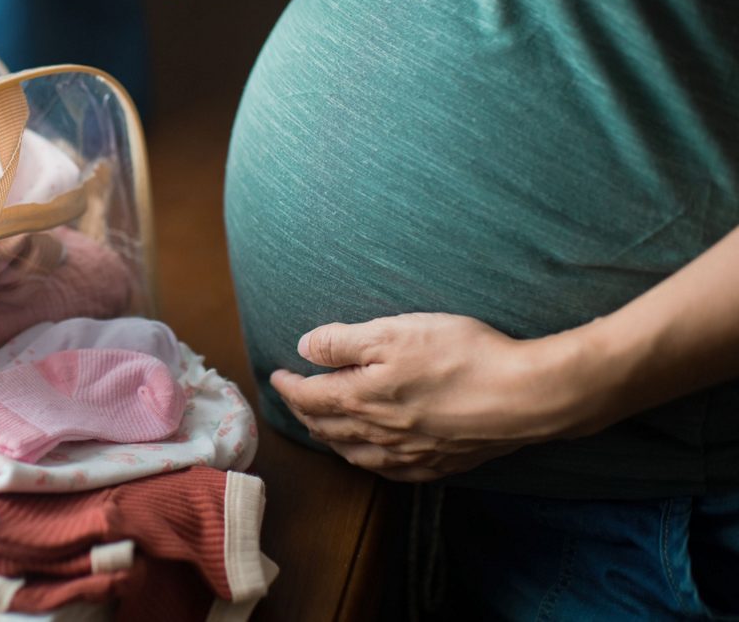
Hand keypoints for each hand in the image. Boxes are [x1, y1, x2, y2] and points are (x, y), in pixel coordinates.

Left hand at [269, 313, 594, 481]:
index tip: (277, 375)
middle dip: (303, 412)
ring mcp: (409, 455)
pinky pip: (388, 470)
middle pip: (327, 428)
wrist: (525, 397)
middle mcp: (379, 434)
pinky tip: (371, 455)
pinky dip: (367, 460)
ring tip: (322, 426)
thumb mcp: (394, 332)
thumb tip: (304, 348)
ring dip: (330, 438)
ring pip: (354, 453)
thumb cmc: (461, 355)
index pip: (310, 397)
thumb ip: (344, 341)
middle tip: (293, 398)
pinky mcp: (439, 464)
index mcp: (362, 399)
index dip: (289, 386)